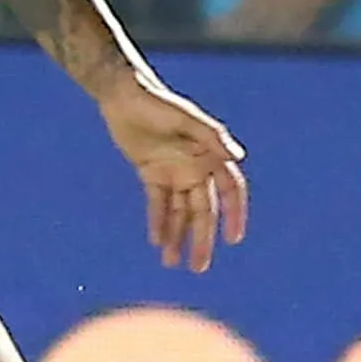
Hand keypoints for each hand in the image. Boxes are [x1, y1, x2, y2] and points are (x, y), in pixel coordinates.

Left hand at [100, 77, 249, 271]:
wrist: (122, 94)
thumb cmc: (157, 102)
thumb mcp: (184, 118)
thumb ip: (211, 135)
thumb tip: (238, 157)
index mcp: (209, 154)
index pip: (230, 190)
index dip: (235, 214)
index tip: (233, 239)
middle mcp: (195, 166)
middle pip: (202, 210)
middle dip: (202, 239)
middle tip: (199, 267)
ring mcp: (173, 171)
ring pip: (179, 212)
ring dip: (178, 237)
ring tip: (172, 263)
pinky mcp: (151, 172)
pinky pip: (157, 204)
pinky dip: (158, 222)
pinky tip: (157, 242)